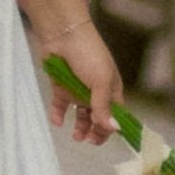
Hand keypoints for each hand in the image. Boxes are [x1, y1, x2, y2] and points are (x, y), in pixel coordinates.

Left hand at [35, 17, 123, 147]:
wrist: (62, 34)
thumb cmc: (88, 54)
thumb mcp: (101, 81)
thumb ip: (105, 106)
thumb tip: (114, 129)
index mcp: (112, 89)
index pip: (116, 114)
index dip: (112, 128)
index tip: (104, 139)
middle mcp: (96, 92)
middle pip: (98, 118)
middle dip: (96, 131)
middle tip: (88, 140)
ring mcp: (78, 89)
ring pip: (81, 115)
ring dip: (80, 127)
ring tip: (76, 136)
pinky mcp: (61, 86)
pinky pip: (60, 105)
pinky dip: (59, 115)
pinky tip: (58, 121)